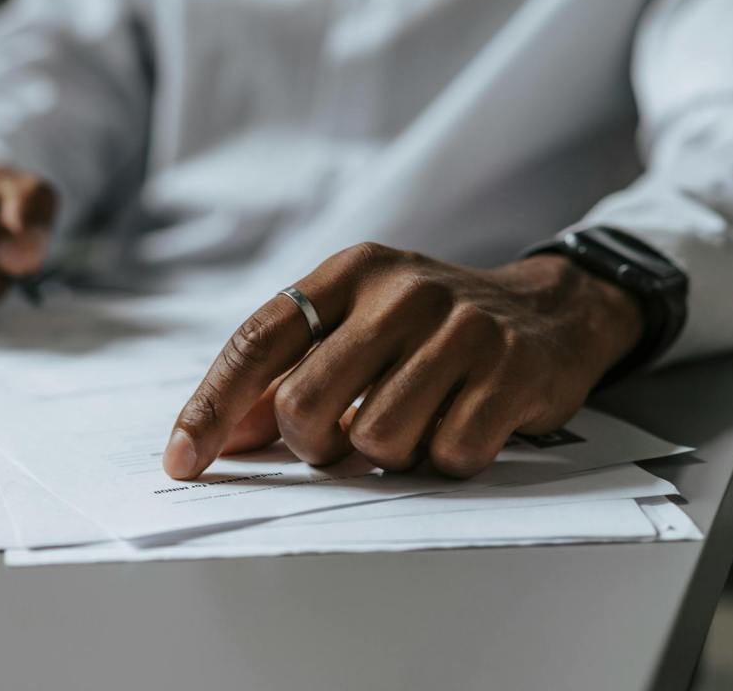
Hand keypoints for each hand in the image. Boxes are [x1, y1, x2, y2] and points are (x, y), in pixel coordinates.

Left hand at [162, 242, 642, 479]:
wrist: (548, 310)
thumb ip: (288, 372)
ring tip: (415, 421)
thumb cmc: (429, 329)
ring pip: (375, 439)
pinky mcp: (510, 371)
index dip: (212, 406)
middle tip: (340, 440)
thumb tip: (220, 437)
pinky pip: (446, 455)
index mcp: (350, 273)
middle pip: (305, 403)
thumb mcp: (357, 326)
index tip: (183, 460)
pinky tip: (461, 423)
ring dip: (387, 453)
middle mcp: (401, 292)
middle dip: (312, 443)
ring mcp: (460, 329)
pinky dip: (445, 459)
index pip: (259, 341)